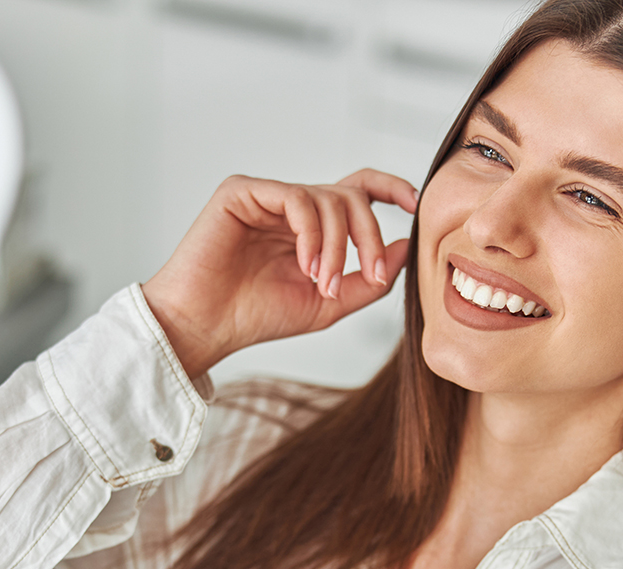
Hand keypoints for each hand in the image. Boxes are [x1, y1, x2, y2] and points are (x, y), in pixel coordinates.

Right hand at [140, 169, 417, 376]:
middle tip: (371, 274)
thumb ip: (368, 279)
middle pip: (350, 196)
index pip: (356, 191)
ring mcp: (266, 196)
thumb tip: (407, 248)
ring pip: (327, 198)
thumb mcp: (328, 304)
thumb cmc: (257, 316)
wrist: (207, 327)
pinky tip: (306, 264)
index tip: (415, 204)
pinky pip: (295, 197)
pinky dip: (311, 232)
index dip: (390, 188)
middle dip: (369, 236)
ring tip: (323, 282)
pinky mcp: (241, 192)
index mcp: (311, 227)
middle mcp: (291, 207)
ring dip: (337, 244)